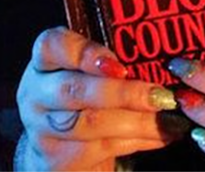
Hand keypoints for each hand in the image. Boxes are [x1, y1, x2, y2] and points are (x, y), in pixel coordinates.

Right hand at [15, 27, 183, 170]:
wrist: (66, 151)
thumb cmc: (89, 99)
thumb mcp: (95, 73)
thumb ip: (116, 62)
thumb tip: (164, 59)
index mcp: (45, 62)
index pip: (52, 45)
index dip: (86, 53)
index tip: (119, 65)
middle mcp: (36, 94)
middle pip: (74, 90)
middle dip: (122, 93)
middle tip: (160, 95)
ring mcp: (42, 130)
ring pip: (90, 123)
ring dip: (137, 120)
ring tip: (168, 115)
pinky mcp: (57, 160)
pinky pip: (102, 147)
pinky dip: (140, 139)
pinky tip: (165, 133)